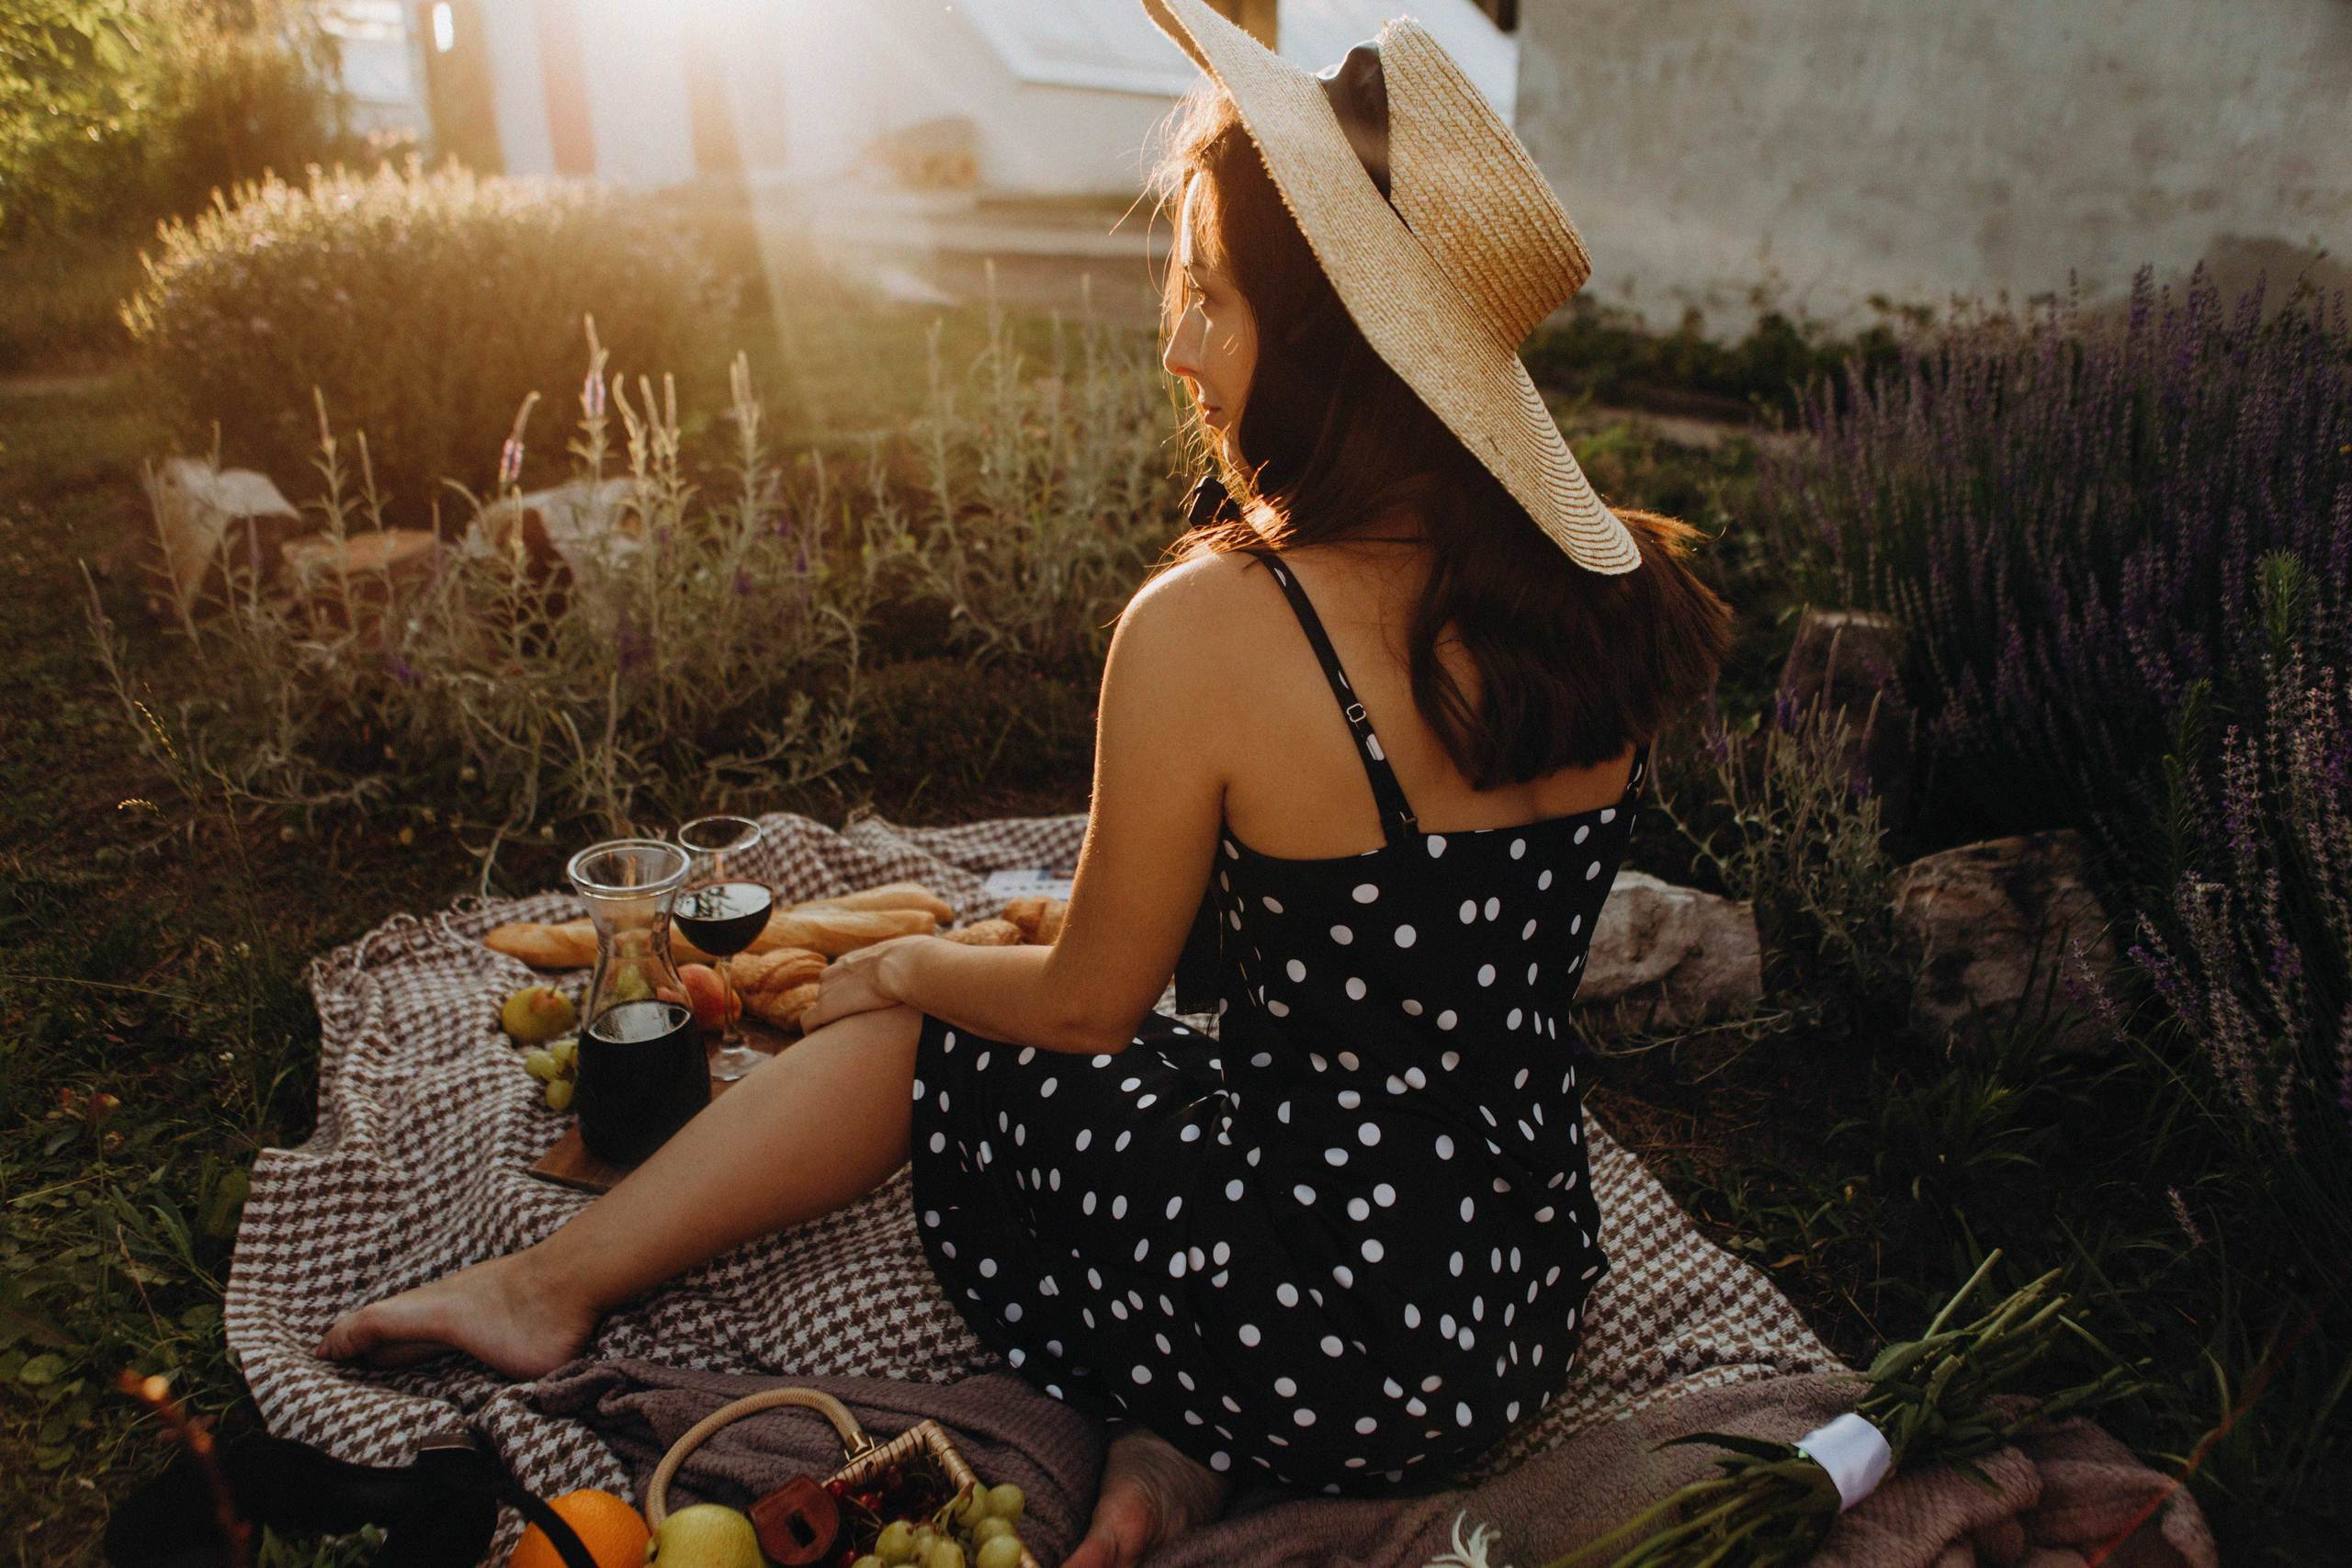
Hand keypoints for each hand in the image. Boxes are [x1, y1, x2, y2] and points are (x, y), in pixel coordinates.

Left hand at [797, 933, 934, 1032]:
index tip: (859, 1005)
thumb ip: (915, 962)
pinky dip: (811, 1031)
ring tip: (836, 1038)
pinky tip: (819, 1042)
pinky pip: (808, 1022)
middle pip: (826, 991)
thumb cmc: (917, 962)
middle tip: (848, 1025)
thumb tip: (937, 961)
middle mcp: (835, 972)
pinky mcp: (826, 1008)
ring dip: (826, 1021)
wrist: (906, 967)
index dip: (849, 992)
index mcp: (854, 960)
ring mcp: (828, 990)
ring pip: (818, 1007)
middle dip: (835, 1006)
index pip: (841, 975)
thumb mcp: (915, 956)